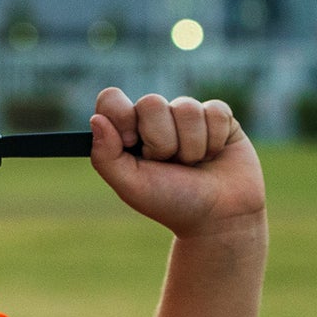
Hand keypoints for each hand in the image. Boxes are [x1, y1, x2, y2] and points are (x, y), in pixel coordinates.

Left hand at [89, 87, 265, 239]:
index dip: (121, 117)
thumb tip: (96, 120)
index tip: (131, 143)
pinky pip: (215, 111)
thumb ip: (106, 156)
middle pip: (151, 102)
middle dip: (162, 141)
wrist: (220, 217)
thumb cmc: (171, 202)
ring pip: (186, 108)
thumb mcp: (131, 186)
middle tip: (169, 163)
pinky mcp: (218, 116)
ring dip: (191, 146)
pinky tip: (213, 155)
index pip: (111, 99)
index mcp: (126, 132)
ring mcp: (186, 116)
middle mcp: (154, 119)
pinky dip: (215, 140)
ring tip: (193, 163)